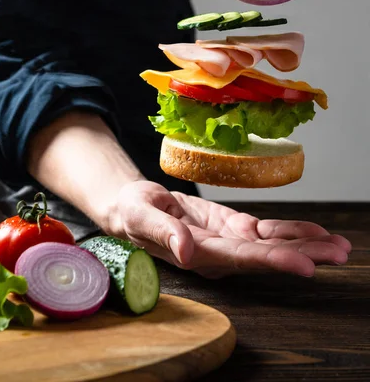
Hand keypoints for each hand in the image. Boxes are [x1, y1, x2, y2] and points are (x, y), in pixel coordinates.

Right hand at [103, 180, 351, 278]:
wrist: (134, 205)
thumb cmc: (132, 211)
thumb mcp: (140, 216)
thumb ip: (163, 233)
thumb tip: (186, 252)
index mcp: (199, 254)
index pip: (242, 259)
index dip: (274, 261)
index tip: (306, 266)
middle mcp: (220, 253)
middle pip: (267, 256)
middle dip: (305, 255)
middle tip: (339, 254)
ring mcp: (229, 240)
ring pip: (273, 243)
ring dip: (307, 244)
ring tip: (339, 246)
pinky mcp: (232, 225)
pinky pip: (266, 229)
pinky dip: (292, 230)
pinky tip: (315, 232)